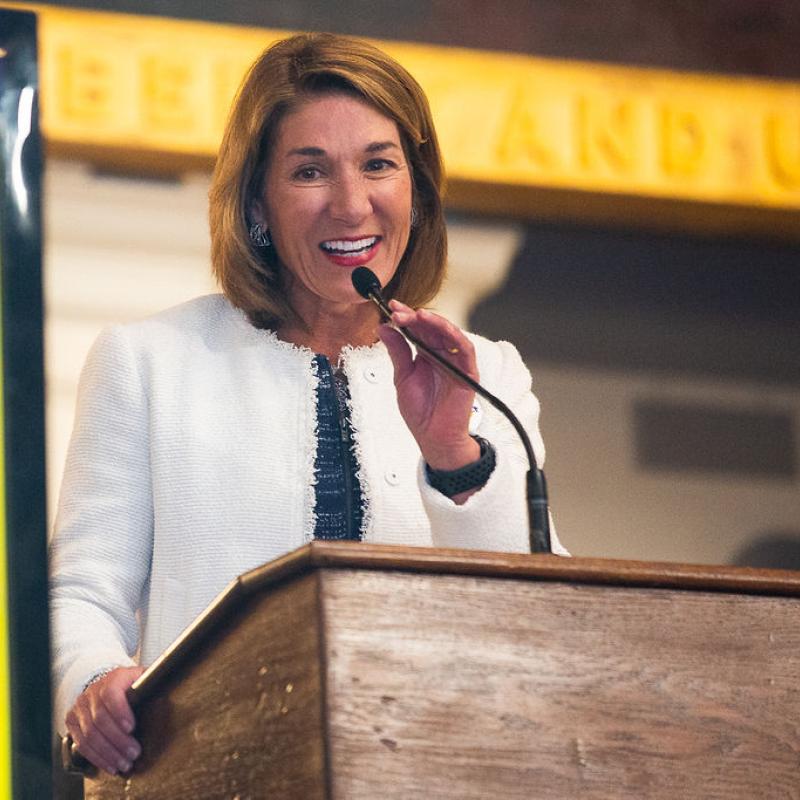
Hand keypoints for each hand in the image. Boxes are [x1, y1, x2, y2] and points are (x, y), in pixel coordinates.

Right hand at [65, 666, 145, 774]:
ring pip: (89, 734)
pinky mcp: (72, 721)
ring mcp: (80, 706)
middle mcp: (93, 691)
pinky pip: (81, 744)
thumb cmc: (132, 685)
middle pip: (100, 719)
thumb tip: (169, 695)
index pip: (111, 694)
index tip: (131, 728)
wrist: (108, 684)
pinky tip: (110, 765)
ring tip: (124, 763)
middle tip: (134, 753)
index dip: (120, 712)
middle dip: (118, 740)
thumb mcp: (143, 679)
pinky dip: (96, 757)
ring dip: (108, 753)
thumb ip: (151, 686)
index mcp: (113, 678)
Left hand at [379, 300, 479, 471]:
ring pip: (449, 334)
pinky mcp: (468, 372)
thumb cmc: (421, 412)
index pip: (417, 330)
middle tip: (398, 311)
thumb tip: (384, 329)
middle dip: (415, 316)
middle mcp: (442, 355)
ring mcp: (456, 362)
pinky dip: (454, 336)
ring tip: (417, 315)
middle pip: (431, 328)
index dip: (406, 317)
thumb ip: (397, 352)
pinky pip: (464, 349)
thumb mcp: (402, 377)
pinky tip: (440, 328)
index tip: (391, 307)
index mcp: (426, 355)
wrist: (433, 437)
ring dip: (434, 321)